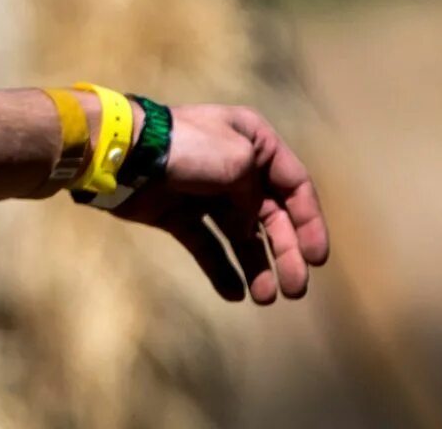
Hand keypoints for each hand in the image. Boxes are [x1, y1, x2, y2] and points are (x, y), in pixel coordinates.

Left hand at [113, 104, 328, 304]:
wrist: (124, 155)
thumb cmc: (186, 148)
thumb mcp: (238, 159)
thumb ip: (257, 193)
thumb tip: (248, 222)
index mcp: (254, 142)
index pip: (295, 185)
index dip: (310, 223)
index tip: (317, 258)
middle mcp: (235, 166)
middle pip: (271, 216)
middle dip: (286, 253)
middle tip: (296, 290)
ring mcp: (205, 192)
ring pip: (241, 235)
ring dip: (257, 265)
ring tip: (266, 298)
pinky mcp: (179, 214)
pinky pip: (207, 245)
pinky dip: (221, 269)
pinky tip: (235, 293)